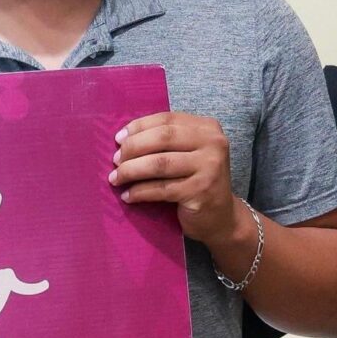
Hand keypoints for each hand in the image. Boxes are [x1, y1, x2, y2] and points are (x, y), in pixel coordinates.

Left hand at [111, 110, 245, 249]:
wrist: (220, 217)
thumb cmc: (196, 181)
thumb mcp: (188, 153)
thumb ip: (166, 141)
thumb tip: (123, 138)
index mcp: (208, 128)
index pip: (167, 120)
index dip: (139, 127)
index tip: (118, 139)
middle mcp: (213, 143)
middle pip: (162, 138)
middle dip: (133, 148)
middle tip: (115, 161)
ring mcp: (209, 167)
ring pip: (159, 164)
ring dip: (131, 171)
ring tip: (116, 178)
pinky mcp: (200, 191)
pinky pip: (161, 189)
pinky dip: (140, 192)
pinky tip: (128, 196)